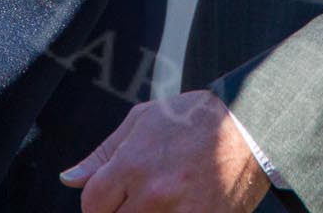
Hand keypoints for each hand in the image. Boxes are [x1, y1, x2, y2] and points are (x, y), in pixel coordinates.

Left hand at [61, 90, 269, 212]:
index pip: (92, 204)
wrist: (251, 127)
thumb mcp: (145, 119)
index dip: (98, 204)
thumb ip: (103, 152)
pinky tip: (178, 206)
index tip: (112, 199)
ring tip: (160, 202)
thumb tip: (70, 177)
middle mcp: (153, 193)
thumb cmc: (196, 119)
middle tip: (141, 198)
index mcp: (133, 164)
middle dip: (121, 211)